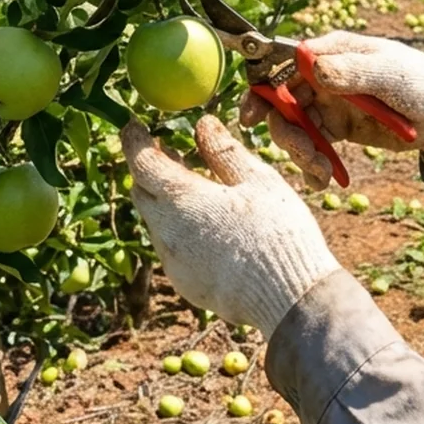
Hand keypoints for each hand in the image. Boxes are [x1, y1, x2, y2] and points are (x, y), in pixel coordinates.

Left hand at [124, 116, 339, 333]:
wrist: (289, 298)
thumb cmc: (278, 232)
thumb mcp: (258, 181)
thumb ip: (225, 152)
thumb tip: (203, 124)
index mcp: (183, 199)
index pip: (142, 163)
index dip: (134, 141)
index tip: (134, 126)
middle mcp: (167, 231)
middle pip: (142, 193)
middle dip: (150, 171)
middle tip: (169, 154)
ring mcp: (172, 261)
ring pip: (157, 223)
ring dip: (168, 204)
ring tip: (198, 192)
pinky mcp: (183, 283)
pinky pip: (172, 250)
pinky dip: (181, 233)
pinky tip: (211, 231)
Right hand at [241, 31, 423, 184]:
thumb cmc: (422, 84)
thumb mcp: (387, 75)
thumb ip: (350, 71)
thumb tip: (310, 64)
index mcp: (330, 52)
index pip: (281, 64)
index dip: (260, 88)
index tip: (250, 116)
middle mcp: (322, 76)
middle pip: (281, 102)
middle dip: (285, 132)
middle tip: (303, 154)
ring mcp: (328, 103)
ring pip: (294, 128)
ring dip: (301, 153)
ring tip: (320, 172)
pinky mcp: (336, 129)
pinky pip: (312, 146)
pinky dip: (313, 165)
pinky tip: (323, 180)